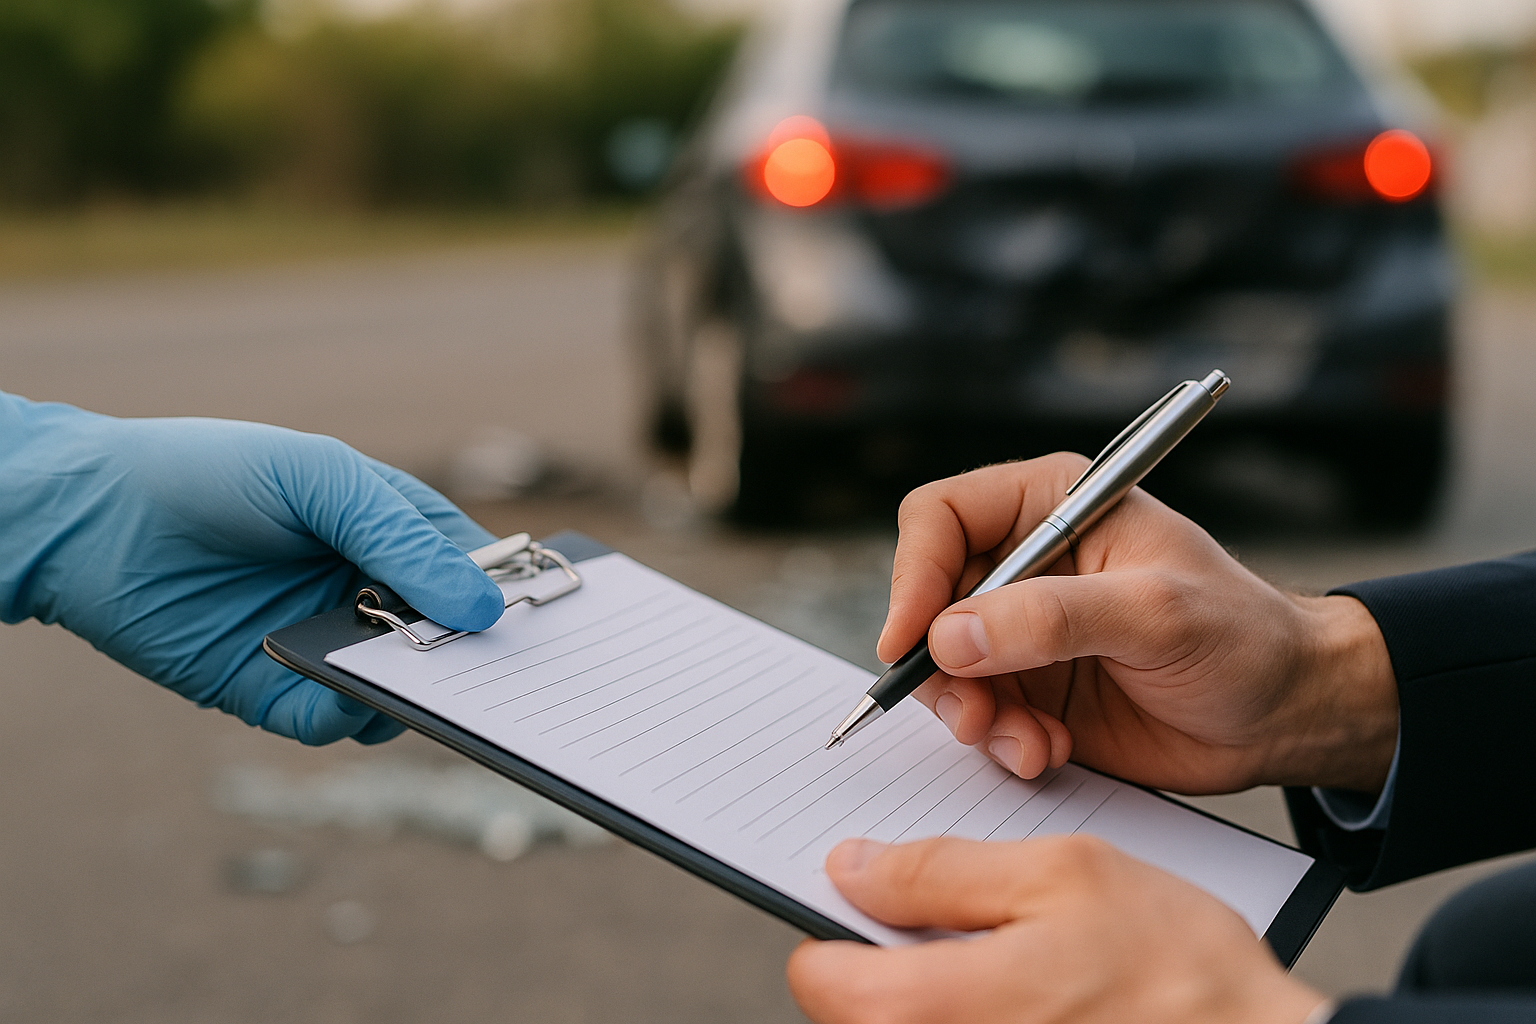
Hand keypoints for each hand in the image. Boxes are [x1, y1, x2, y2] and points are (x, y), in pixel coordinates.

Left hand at [0, 393, 503, 743]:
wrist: (90, 515)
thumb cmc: (213, 472)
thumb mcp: (320, 480)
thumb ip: (400, 540)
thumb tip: (482, 610)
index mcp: (394, 532)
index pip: (477, 573)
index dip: (509, 600)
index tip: (539, 626)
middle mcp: (370, 591)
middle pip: (448, 641)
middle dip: (471, 659)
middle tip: (490, 674)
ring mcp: (326, 643)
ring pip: (399, 690)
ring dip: (411, 693)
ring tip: (406, 680)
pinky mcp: (273, 690)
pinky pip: (329, 721)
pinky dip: (343, 718)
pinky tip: (337, 697)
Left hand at [787, 835, 1326, 1023]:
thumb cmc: (1178, 972)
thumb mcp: (1060, 873)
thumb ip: (939, 872)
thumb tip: (852, 868)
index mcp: (936, 1009)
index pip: (818, 977)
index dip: (840, 926)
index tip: (882, 904)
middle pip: (856, 1014)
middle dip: (890, 964)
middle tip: (964, 931)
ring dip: (937, 993)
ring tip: (1014, 969)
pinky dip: (979, 1017)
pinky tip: (1037, 1005)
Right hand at [880, 455, 1396, 792]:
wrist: (1285, 716)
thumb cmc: (1243, 638)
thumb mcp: (1154, 615)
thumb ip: (1052, 619)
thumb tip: (951, 637)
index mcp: (1051, 506)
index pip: (941, 518)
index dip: (914, 574)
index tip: (911, 639)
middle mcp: (1024, 563)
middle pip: (928, 599)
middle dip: (940, 664)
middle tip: (974, 714)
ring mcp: (1021, 630)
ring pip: (942, 666)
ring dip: (971, 713)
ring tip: (1026, 743)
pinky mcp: (1029, 689)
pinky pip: (976, 714)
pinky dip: (999, 741)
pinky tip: (1049, 752)